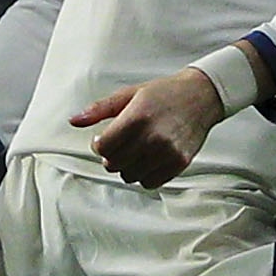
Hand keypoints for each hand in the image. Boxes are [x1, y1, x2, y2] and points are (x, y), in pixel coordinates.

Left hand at [71, 67, 221, 186]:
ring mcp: (167, 153)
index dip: (99, 146)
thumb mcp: (129, 94)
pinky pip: (150, 182)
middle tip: (120, 146)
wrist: (201, 97)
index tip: (103, 140)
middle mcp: (152, 137)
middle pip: (114, 164)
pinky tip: (147, 160)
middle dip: (112, 156)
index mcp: (137, 118)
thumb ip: (100, 109)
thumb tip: (74, 120)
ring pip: (130, 176)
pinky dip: (144, 175)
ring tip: (135, 152)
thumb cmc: (164, 93)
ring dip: (127, 167)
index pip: (104, 147)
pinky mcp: (178, 163)